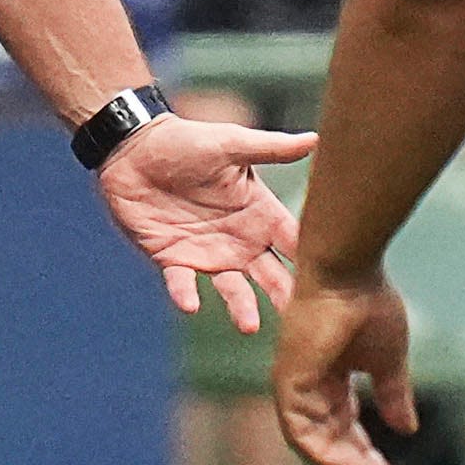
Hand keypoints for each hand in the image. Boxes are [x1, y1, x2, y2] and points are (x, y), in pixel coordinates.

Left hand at [96, 112, 309, 330]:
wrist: (132, 149)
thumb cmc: (186, 141)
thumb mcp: (231, 143)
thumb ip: (271, 149)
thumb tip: (316, 138)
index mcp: (258, 213)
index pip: (293, 240)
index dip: (310, 258)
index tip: (332, 278)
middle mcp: (239, 240)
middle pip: (270, 274)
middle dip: (284, 295)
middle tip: (299, 317)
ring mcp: (207, 253)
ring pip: (231, 288)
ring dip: (241, 306)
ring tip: (249, 325)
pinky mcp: (173, 259)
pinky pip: (181, 282)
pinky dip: (185, 294)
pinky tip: (191, 304)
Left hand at [272, 272, 419, 464]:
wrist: (350, 271)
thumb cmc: (369, 303)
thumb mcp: (389, 361)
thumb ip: (394, 395)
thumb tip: (407, 430)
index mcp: (330, 378)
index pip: (344, 426)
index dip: (366, 453)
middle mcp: (308, 385)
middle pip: (328, 439)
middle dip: (356, 464)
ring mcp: (294, 384)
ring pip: (311, 443)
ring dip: (341, 464)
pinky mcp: (287, 382)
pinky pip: (298, 432)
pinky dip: (322, 452)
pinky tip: (348, 464)